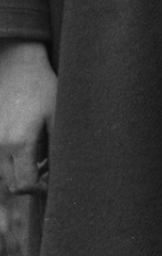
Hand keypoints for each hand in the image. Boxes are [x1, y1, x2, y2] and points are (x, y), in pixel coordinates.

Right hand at [0, 41, 52, 195]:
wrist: (16, 66)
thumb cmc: (43, 89)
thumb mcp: (58, 117)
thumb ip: (58, 148)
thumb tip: (62, 172)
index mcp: (19, 142)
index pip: (23, 185)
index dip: (41, 189)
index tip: (54, 179)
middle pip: (11, 184)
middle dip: (30, 182)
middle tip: (48, 168)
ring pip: (1, 173)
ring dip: (19, 172)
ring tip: (38, 156)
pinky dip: (9, 160)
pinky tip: (24, 147)